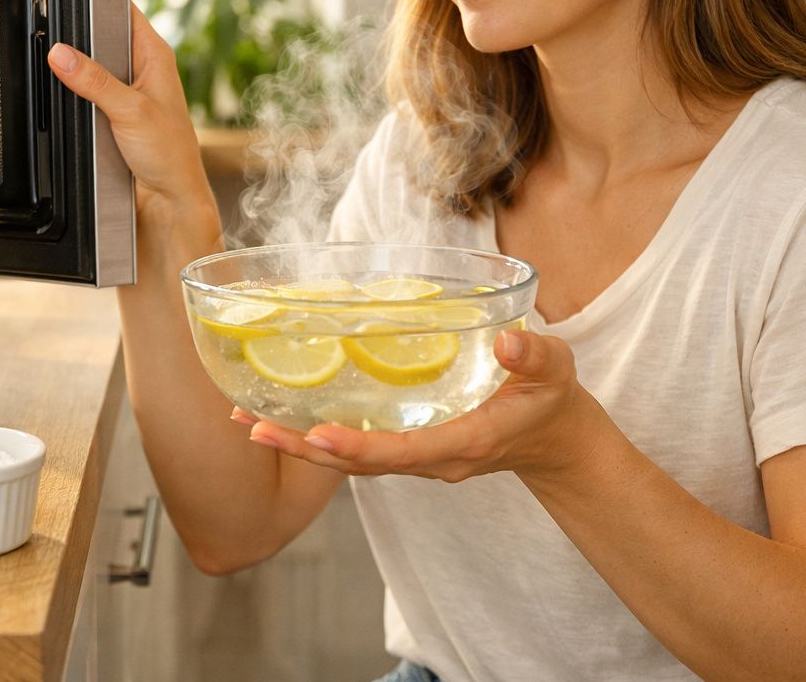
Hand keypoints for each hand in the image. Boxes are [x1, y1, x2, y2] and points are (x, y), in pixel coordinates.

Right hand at [47, 4, 218, 231]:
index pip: (124, 10)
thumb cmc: (170, 153)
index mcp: (155, 54)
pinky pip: (89, 91)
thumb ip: (94, 81)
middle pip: (102, 37)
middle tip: (57, 41)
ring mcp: (128, 89)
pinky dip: (78, 94)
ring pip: (92, 66)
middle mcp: (143, 67)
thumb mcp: (130, 111)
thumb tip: (62, 54)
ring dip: (78, 70)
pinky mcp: (115, 110)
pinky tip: (69, 97)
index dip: (99, 1)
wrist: (170, 197)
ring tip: (60, 70)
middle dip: (80, 39)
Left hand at [236, 329, 603, 483]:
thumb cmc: (552, 400)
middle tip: (252, 427)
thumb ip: (534, 358)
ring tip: (249, 422)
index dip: (358, 446)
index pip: (402, 451)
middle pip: (360, 462)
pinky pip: (359, 447)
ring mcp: (418, 456)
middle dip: (306, 448)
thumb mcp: (555, 371)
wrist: (556, 439)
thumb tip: (508, 343)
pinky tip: (285, 416)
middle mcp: (432, 457)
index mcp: (463, 441)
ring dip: (301, 443)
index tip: (317, 435)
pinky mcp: (410, 447)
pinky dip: (320, 436)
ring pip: (352, 459)